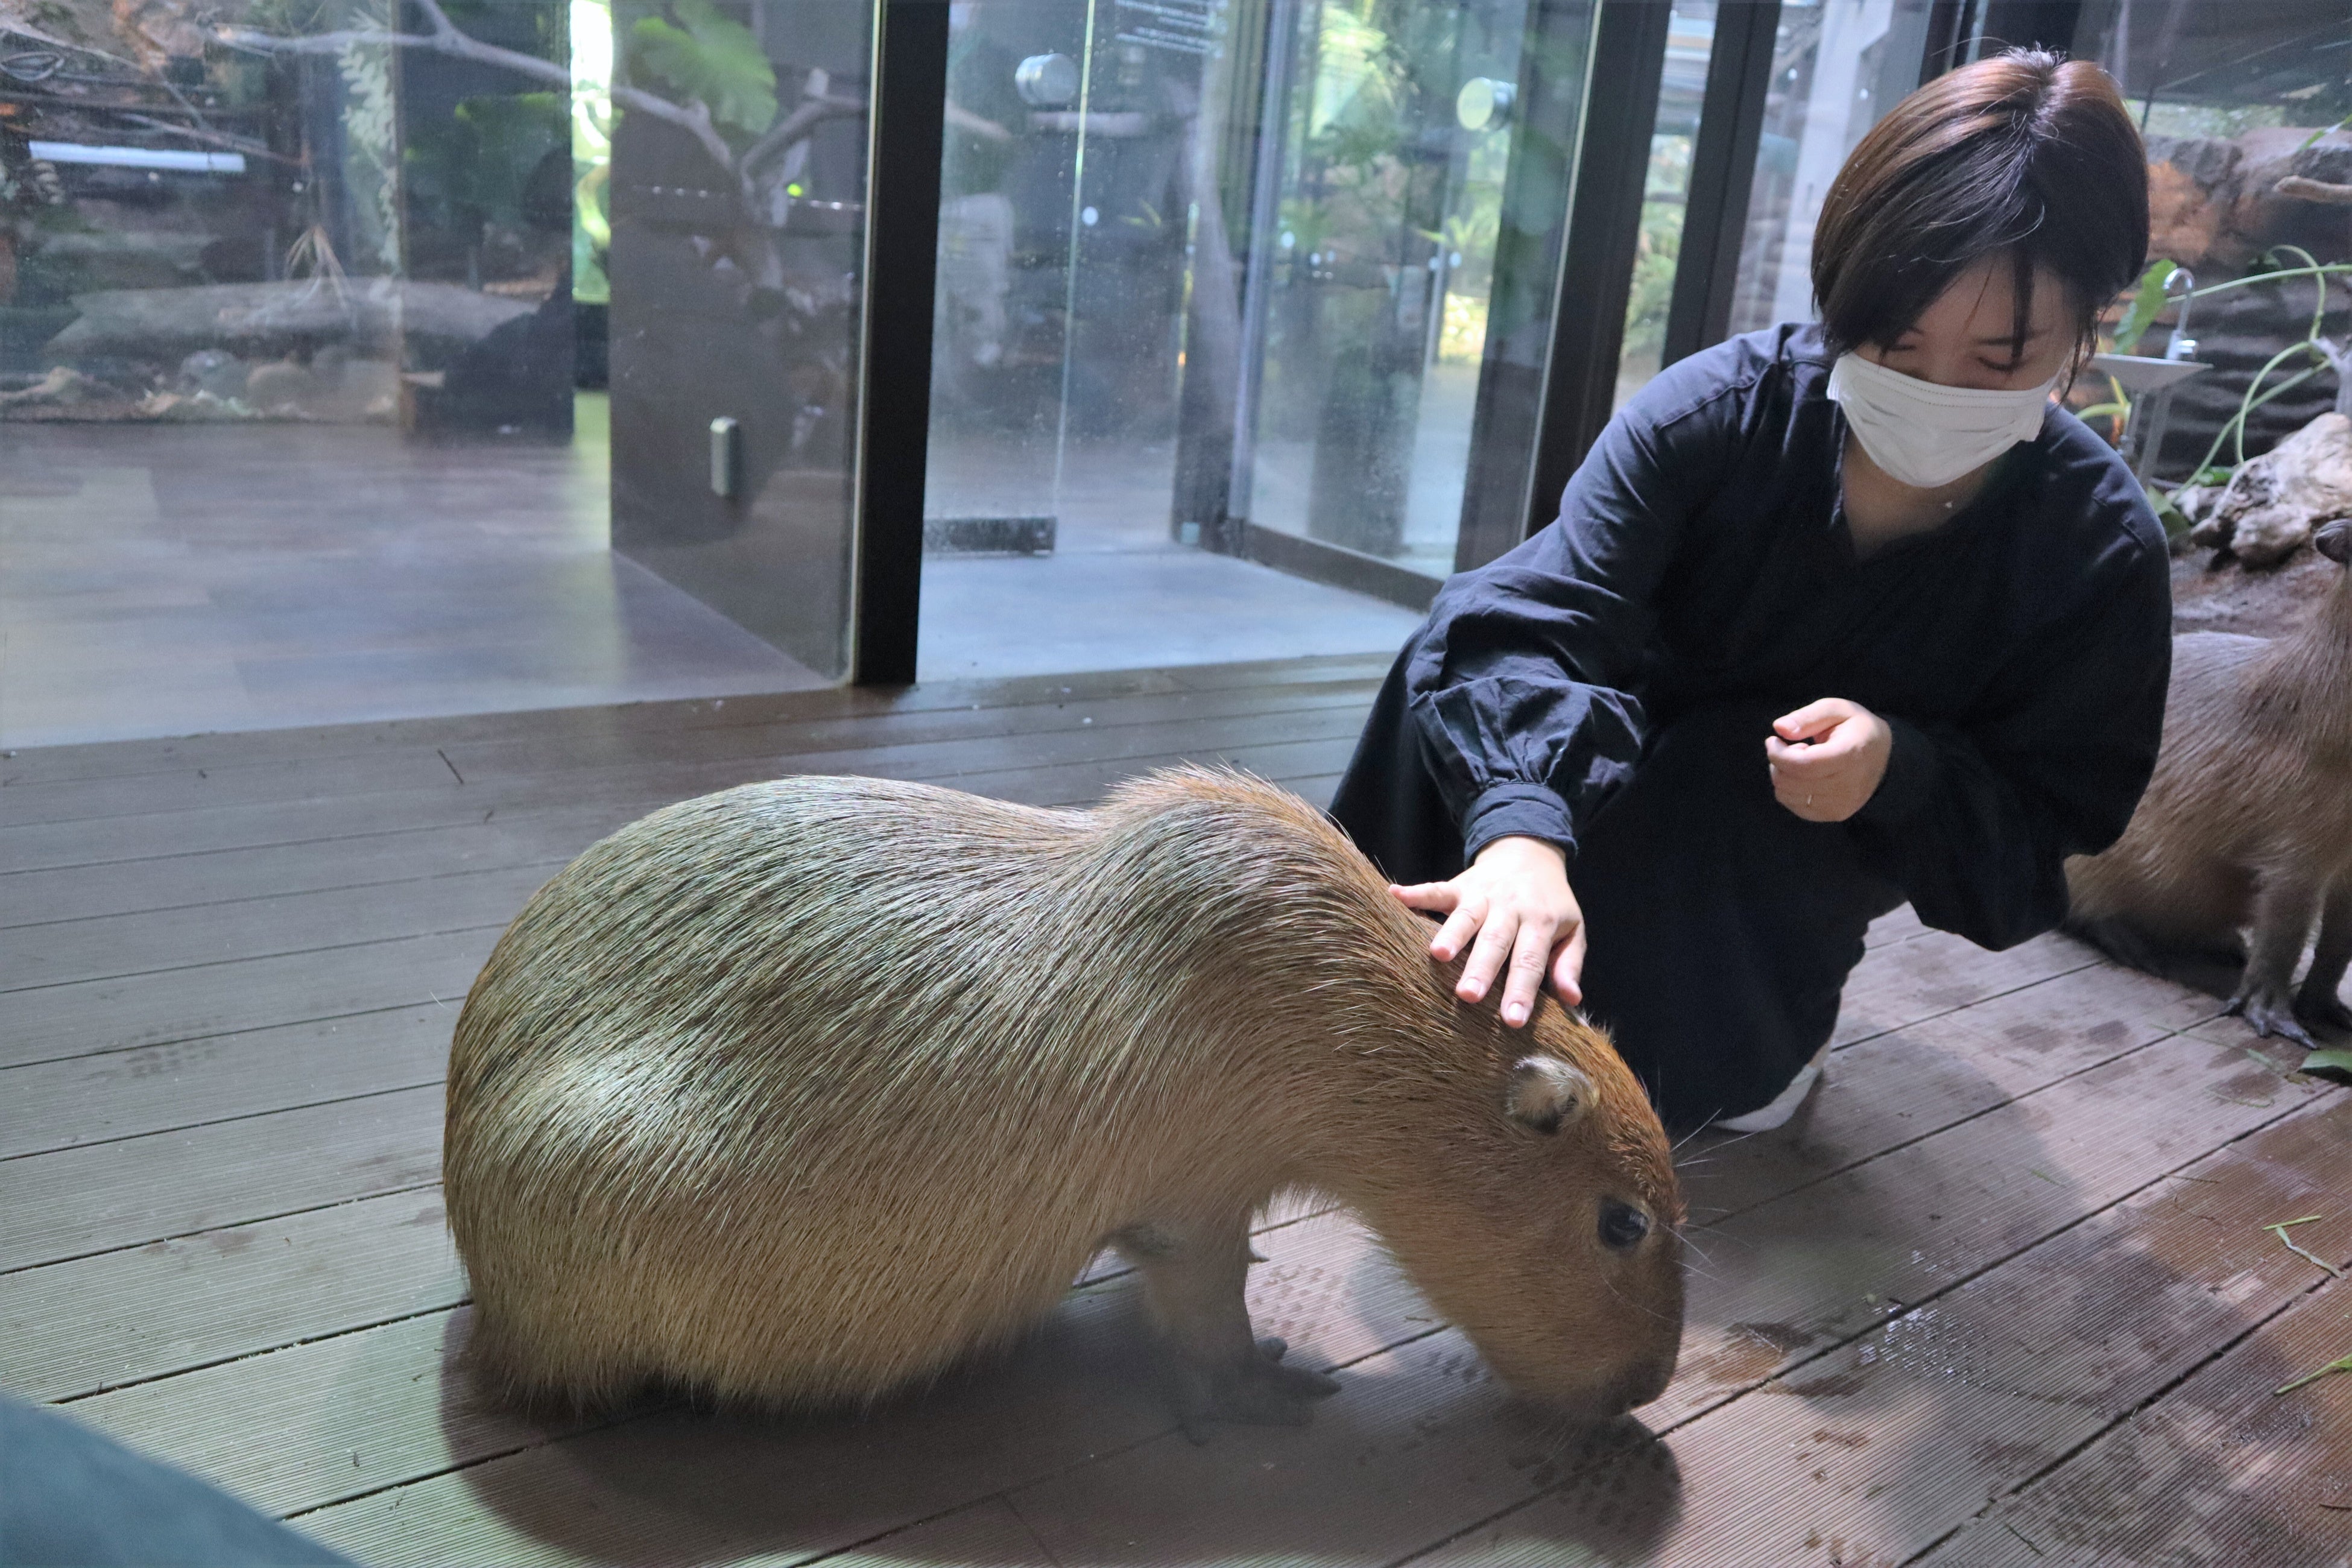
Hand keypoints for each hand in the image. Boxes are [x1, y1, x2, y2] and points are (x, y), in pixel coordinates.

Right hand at [1388, 836, 1584, 1026]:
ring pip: (1465, 917)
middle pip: (1495, 941)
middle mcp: (1510, 908)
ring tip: (1437, 955)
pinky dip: (1415, 892)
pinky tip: (1394, 895)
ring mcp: (1482, 895)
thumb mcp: (1572, 929)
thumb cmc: (1551, 904)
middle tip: (1468, 996)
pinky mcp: (1459, 885)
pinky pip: (1436, 888)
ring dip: (1451, 934)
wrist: (1531, 852)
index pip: (1530, 960)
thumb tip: (1572, 999)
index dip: (1521, 991)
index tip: (1512, 1021)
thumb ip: (1569, 964)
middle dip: (1481, 968)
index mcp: (1541, 922)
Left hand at [1766, 698, 1892, 821]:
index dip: (1778, 754)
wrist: (1886, 758)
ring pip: (1787, 795)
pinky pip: (1795, 806)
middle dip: (1778, 762)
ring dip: (1783, 775)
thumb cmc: (1857, 730)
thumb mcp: (1837, 710)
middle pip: (1790, 782)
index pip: (1803, 764)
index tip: (1773, 740)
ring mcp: (1841, 804)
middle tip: (1792, 747)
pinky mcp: (1835, 814)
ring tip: (1801, 761)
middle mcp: (1847, 785)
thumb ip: (1807, 716)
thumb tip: (1779, 728)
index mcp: (1850, 754)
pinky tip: (1805, 776)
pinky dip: (1790, 790)